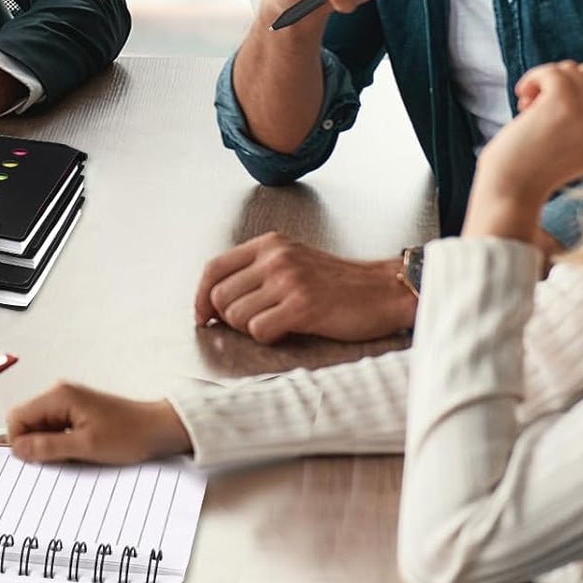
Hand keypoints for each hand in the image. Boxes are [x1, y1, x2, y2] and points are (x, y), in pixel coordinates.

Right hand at [6, 382, 191, 464]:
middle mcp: (60, 394)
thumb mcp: (85, 446)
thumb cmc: (129, 434)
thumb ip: (48, 447)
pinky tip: (77, 453)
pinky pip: (54, 429)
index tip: (34, 461)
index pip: (17, 417)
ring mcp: (68, 403)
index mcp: (59, 396)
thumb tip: (19, 449)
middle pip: (27, 422)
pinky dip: (59, 444)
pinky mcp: (76, 412)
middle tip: (56, 462)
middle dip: (35, 445)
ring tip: (73, 457)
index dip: (20, 442)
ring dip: (49, 446)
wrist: (157, 429)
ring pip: (40, 427)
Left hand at [194, 232, 414, 342]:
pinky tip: (291, 329)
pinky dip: (270, 338)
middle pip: (220, 297)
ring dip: (252, 329)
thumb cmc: (337, 283)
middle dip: (230, 319)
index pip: (213, 268)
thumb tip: (212, 304)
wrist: (383, 291)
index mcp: (268, 244)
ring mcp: (288, 280)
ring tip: (279, 323)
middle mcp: (274, 257)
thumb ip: (256, 273)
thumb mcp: (292, 262)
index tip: (201, 316)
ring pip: (236, 316)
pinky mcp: (302, 305)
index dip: (199, 296)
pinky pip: (259, 331)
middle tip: (256, 323)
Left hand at [466, 62, 582, 240]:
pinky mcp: (564, 104)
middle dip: (568, 81)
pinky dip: (533, 79)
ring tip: (533, 108)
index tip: (571, 98)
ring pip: (573, 70)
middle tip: (546, 106)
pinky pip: (553, 71)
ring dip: (547, 83)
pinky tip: (523, 99)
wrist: (517, 187)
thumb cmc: (547, 159)